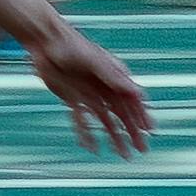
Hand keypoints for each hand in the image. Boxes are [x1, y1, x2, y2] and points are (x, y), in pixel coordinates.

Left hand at [23, 19, 155, 157]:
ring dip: (115, 137)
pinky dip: (86, 133)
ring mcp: (88, 94)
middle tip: (141, 149)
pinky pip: (82, 120)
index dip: (142, 116)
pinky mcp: (72, 98)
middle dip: (132, 132)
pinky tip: (91, 147)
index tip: (150, 132)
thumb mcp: (94, 60)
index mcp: (113, 76)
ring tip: (123, 154)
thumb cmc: (72, 45)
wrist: (45, 41)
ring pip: (105, 120)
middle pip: (122, 114)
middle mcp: (104, 87)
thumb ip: (113, 77)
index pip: (132, 100)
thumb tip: (137, 92)